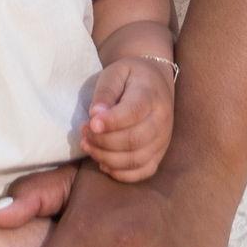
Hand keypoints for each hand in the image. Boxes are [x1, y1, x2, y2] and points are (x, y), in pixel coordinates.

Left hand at [81, 56, 173, 183]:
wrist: (155, 82)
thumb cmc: (130, 76)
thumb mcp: (115, 73)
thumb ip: (105, 92)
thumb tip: (95, 115)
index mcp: (151, 95)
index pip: (133, 113)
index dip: (110, 122)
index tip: (90, 124)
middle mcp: (162, 121)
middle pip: (134, 140)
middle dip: (103, 141)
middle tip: (83, 132)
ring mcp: (163, 140)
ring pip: (136, 159)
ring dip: (107, 158)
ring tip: (87, 146)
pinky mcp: (159, 154)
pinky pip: (143, 172)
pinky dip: (121, 173)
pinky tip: (103, 163)